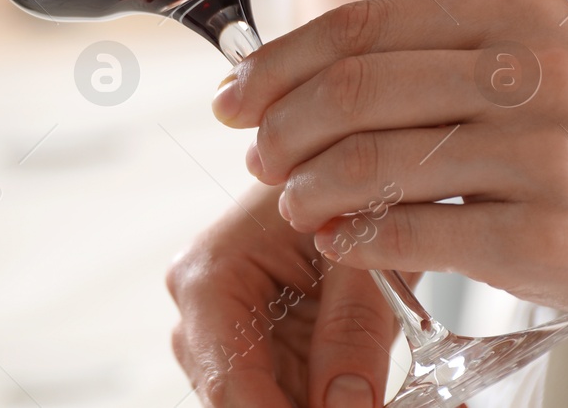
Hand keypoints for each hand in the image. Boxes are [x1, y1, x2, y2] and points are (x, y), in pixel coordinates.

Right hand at [166, 183, 396, 407]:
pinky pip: (284, 397)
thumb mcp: (358, 259)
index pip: (229, 381)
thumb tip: (348, 406)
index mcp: (207, 280)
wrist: (344, 182)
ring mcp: (223, 339)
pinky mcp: (255, 354)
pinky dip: (325, 401)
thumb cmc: (343, 198)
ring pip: (261, 404)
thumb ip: (352, 330)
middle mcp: (200, 317)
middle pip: (238, 402)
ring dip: (319, 404)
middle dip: (307, 407)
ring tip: (368, 390)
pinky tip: (360, 392)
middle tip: (364, 402)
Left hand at [213, 0, 567, 333]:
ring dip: (307, 190)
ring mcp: (543, 156)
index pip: (357, 27)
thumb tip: (296, 79)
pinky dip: (357, 241)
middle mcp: (530, 73)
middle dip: (280, 129)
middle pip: (352, 91)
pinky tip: (341, 243)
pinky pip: (415, 234)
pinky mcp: (546, 239)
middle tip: (257, 159)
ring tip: (292, 204)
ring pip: (371, 162)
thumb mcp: (534, 60)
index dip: (277, 63)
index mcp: (513, 14)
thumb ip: (428, 59)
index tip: (234, 95)